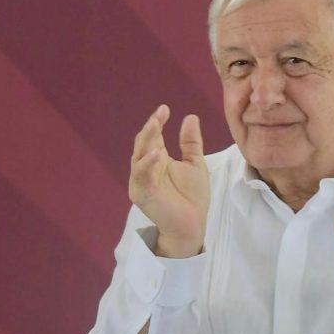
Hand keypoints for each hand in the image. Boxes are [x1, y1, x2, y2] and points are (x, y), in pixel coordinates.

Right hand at [127, 105, 208, 258]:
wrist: (192, 224)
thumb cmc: (193, 197)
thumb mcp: (195, 164)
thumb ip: (191, 142)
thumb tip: (190, 116)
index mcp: (157, 160)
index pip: (153, 137)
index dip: (157, 122)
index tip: (165, 108)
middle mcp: (146, 168)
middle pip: (143, 143)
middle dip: (150, 128)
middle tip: (159, 115)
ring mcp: (142, 181)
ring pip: (138, 156)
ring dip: (146, 140)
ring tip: (155, 125)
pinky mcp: (142, 193)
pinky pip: (142, 175)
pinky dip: (148, 163)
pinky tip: (158, 153)